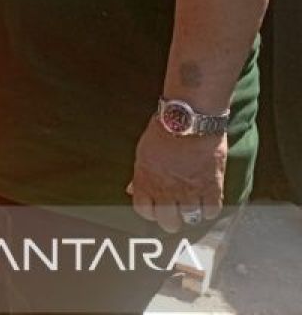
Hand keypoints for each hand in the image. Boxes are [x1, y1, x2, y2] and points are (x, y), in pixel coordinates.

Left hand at [127, 117, 225, 232]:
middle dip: (171, 220)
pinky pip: (211, 211)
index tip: (156, 209)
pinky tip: (207, 201)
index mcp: (146, 181)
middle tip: (176, 213)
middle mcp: (167, 191)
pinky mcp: (211, 187)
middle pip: (168, 221)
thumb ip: (140, 176)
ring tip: (192, 206)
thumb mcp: (143, 152)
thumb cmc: (163, 131)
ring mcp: (190, 191)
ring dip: (191, 214)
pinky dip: (209, 209)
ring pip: (190, 219)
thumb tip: (132, 190)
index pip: (144, 211)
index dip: (150, 212)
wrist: (189, 121)